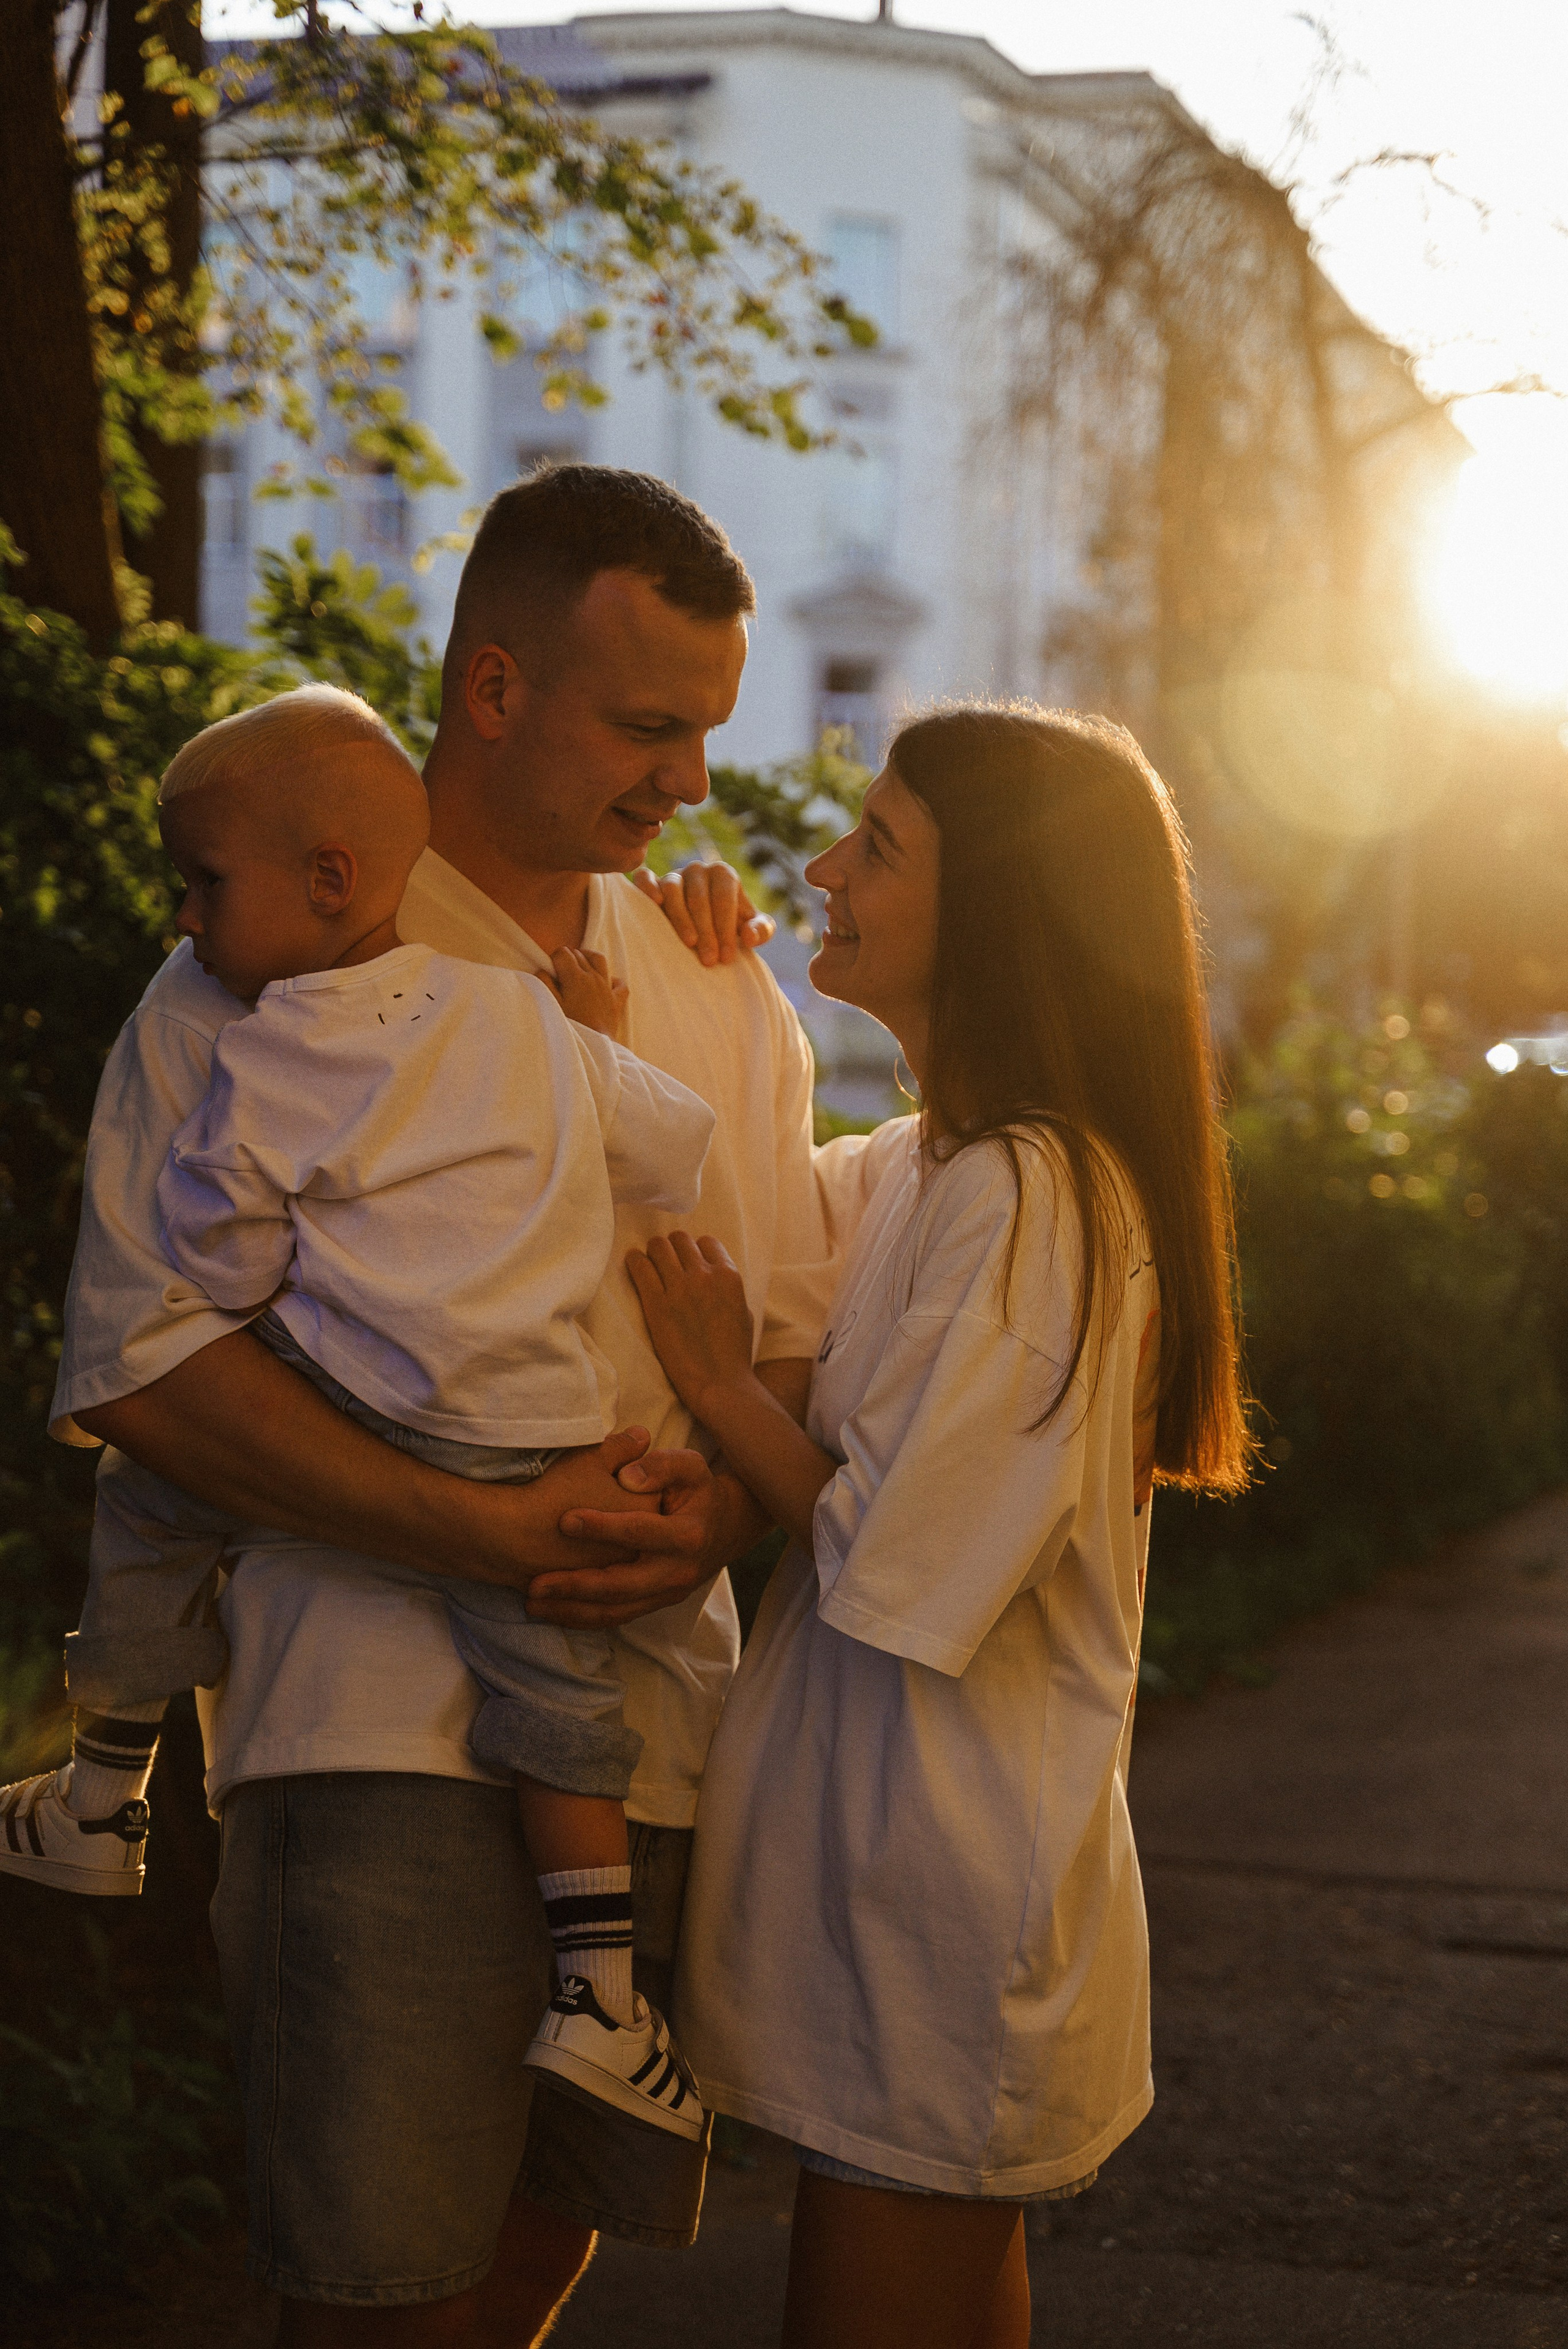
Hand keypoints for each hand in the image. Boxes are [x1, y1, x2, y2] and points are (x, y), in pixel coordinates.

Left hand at [528, 1454, 752, 1629]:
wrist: (725, 1529)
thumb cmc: (698, 1491)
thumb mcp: (690, 1467)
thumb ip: (661, 1465)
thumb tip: (627, 1476)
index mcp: (686, 1536)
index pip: (638, 1532)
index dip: (602, 1527)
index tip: (564, 1521)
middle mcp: (676, 1573)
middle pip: (621, 1586)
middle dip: (576, 1586)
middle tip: (536, 1584)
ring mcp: (666, 1595)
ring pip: (615, 1612)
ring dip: (572, 1611)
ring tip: (533, 1604)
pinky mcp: (655, 1605)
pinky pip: (616, 1619)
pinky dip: (583, 1619)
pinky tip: (553, 1612)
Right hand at [546, 945, 627, 1037]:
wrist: (593, 1049)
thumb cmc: (569, 1027)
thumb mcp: (550, 1004)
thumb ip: (544, 983)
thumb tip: (544, 969)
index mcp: (575, 978)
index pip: (562, 953)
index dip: (553, 959)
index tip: (550, 971)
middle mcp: (593, 978)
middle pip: (578, 955)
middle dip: (567, 959)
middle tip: (559, 973)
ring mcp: (607, 989)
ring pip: (599, 960)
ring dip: (588, 959)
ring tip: (579, 966)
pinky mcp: (617, 1002)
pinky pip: (620, 984)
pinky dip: (613, 980)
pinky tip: (605, 985)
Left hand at [625, 1232, 756, 1423]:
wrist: (718, 1382)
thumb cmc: (734, 1353)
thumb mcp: (743, 1311)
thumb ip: (728, 1288)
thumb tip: (713, 1274)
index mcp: (729, 1276)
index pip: (706, 1242)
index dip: (696, 1250)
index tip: (688, 1260)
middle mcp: (704, 1275)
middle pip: (680, 1239)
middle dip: (673, 1247)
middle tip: (666, 1260)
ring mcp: (679, 1288)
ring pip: (659, 1246)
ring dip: (654, 1251)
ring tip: (650, 1261)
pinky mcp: (656, 1304)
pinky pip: (640, 1267)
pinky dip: (635, 1261)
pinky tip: (634, 1263)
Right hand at [630, 861, 775, 964]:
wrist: (706, 927)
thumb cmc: (730, 927)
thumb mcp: (752, 930)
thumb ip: (761, 931)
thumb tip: (749, 936)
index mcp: (723, 874)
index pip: (724, 898)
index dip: (726, 928)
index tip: (727, 957)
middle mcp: (697, 869)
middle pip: (699, 898)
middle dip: (706, 931)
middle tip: (709, 961)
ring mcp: (673, 874)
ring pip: (673, 889)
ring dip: (680, 918)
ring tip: (689, 944)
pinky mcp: (651, 882)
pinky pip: (645, 878)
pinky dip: (647, 887)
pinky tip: (655, 904)